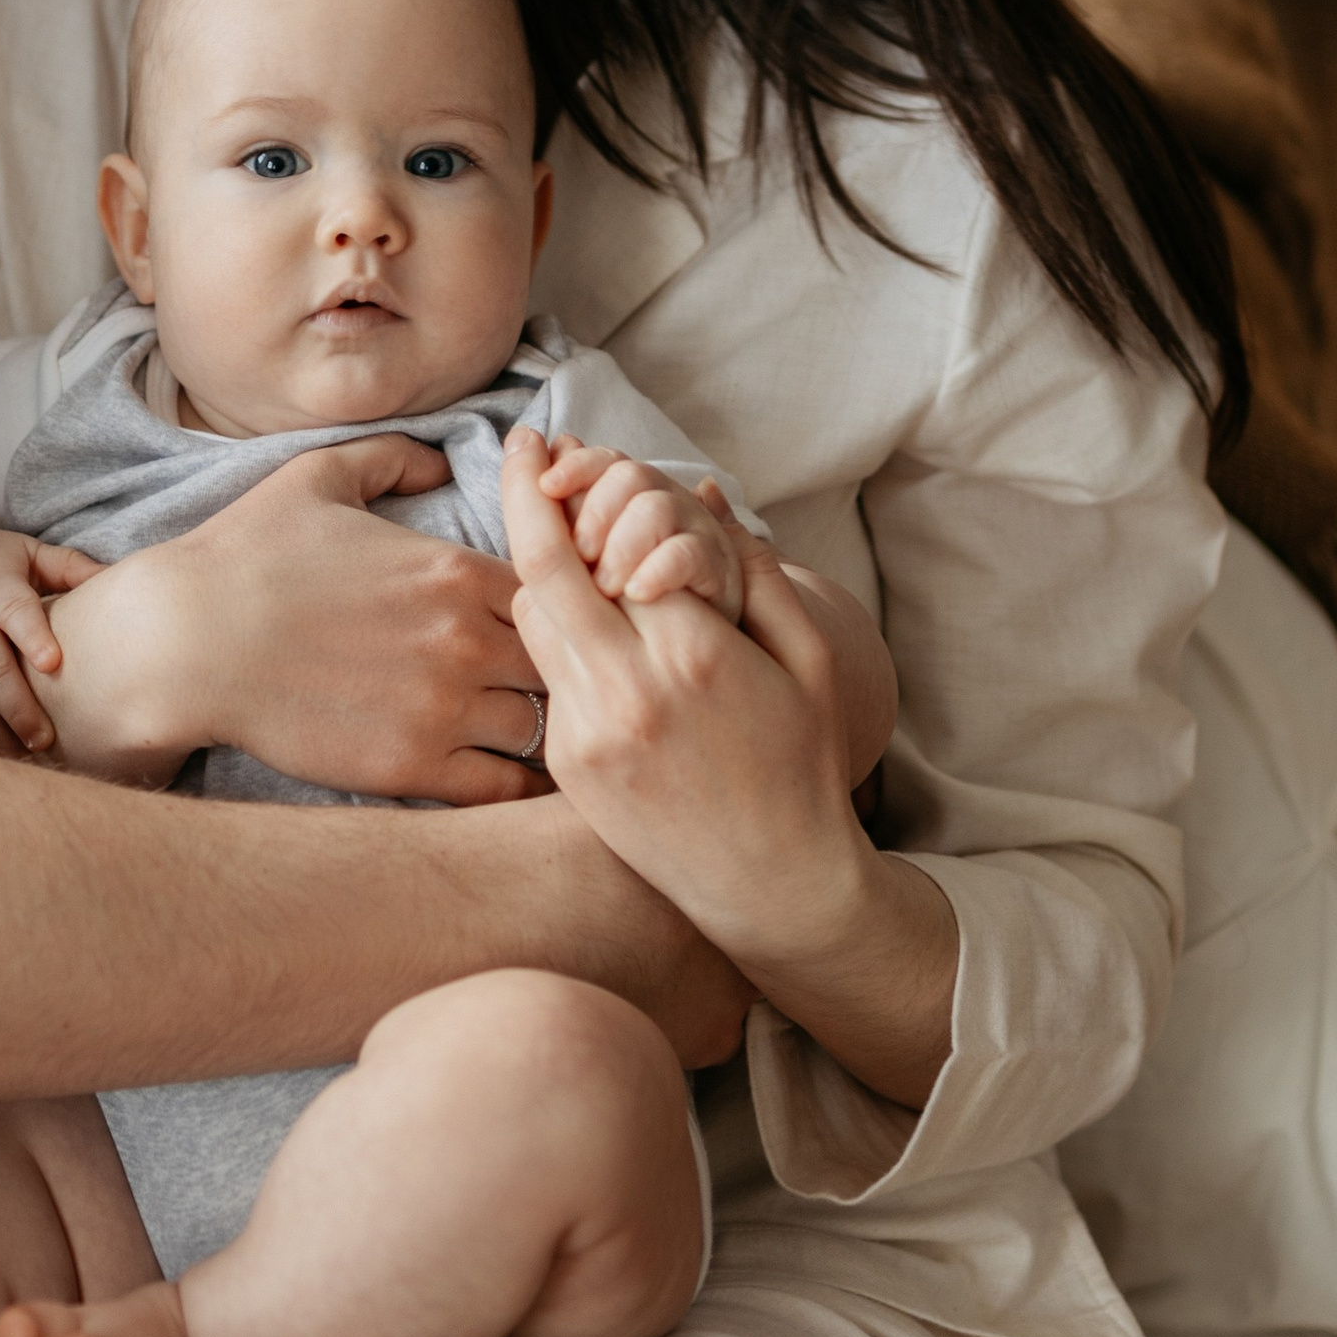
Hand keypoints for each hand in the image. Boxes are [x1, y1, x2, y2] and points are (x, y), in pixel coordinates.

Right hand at [38, 433, 547, 803]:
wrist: (186, 642)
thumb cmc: (247, 557)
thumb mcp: (318, 479)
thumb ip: (392, 460)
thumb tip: (442, 459)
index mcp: (454, 569)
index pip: (558, 591)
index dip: (563, 608)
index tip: (548, 622)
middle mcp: (464, 637)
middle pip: (566, 661)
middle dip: (566, 672)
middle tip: (554, 686)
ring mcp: (442, 706)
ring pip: (544, 727)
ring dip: (545, 730)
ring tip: (538, 738)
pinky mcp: (412, 766)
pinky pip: (503, 789)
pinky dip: (516, 787)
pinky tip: (508, 779)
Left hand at [502, 426, 952, 1104]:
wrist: (773, 890)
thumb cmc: (806, 769)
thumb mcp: (814, 662)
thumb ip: (759, 571)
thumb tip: (705, 492)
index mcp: (696, 657)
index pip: (616, 543)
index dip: (591, 489)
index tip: (566, 445)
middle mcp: (627, 692)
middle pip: (546, 569)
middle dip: (528, 497)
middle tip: (522, 446)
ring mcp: (586, 733)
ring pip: (532, 618)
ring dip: (539, 566)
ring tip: (550, 520)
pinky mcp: (566, 765)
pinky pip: (546, 673)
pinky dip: (558, 631)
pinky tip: (580, 609)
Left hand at [537, 440, 748, 611]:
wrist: (703, 669)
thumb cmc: (637, 622)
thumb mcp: (594, 575)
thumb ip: (567, 535)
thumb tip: (543, 478)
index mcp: (629, 502)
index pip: (600, 463)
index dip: (572, 466)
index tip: (546, 484)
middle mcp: (666, 506)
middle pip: (627, 475)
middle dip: (593, 508)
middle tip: (579, 553)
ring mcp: (697, 536)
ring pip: (654, 507)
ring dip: (620, 544)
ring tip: (605, 586)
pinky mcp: (722, 574)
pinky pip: (687, 554)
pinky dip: (656, 568)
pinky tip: (636, 592)